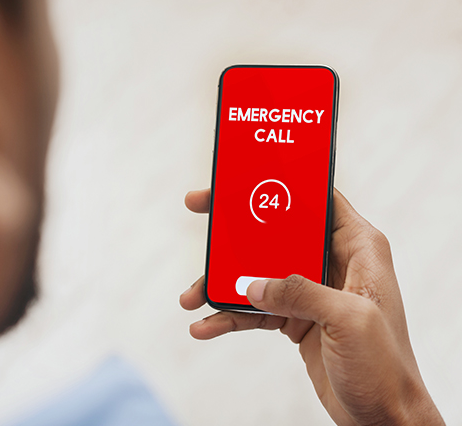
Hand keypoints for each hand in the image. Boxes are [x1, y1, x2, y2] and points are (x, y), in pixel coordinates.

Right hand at [180, 189, 442, 424]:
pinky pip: (254, 310)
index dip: (281, 182)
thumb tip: (251, 284)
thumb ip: (300, 293)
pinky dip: (228, 317)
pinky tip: (205, 327)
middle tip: (197, 209)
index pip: (317, 199)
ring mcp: (310, 291)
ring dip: (221, 283)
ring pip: (257, 272)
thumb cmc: (385, 366)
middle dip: (235, 227)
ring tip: (190, 298)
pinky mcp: (294, 318)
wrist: (382, 418)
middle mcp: (331, 264)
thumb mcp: (349, 320)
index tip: (243, 174)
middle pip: (275, 231)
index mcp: (357, 249)